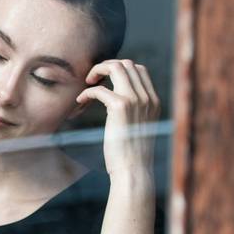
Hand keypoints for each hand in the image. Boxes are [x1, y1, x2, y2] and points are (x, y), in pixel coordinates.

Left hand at [77, 58, 161, 183]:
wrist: (134, 170)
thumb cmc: (131, 154)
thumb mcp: (138, 128)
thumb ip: (134, 111)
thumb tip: (117, 101)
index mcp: (153, 101)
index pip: (140, 69)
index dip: (120, 69)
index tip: (106, 80)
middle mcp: (147, 97)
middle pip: (127, 64)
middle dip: (107, 66)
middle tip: (93, 79)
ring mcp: (135, 100)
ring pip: (116, 67)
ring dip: (97, 71)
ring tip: (87, 83)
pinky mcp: (120, 107)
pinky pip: (99, 89)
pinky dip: (87, 92)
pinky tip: (80, 102)